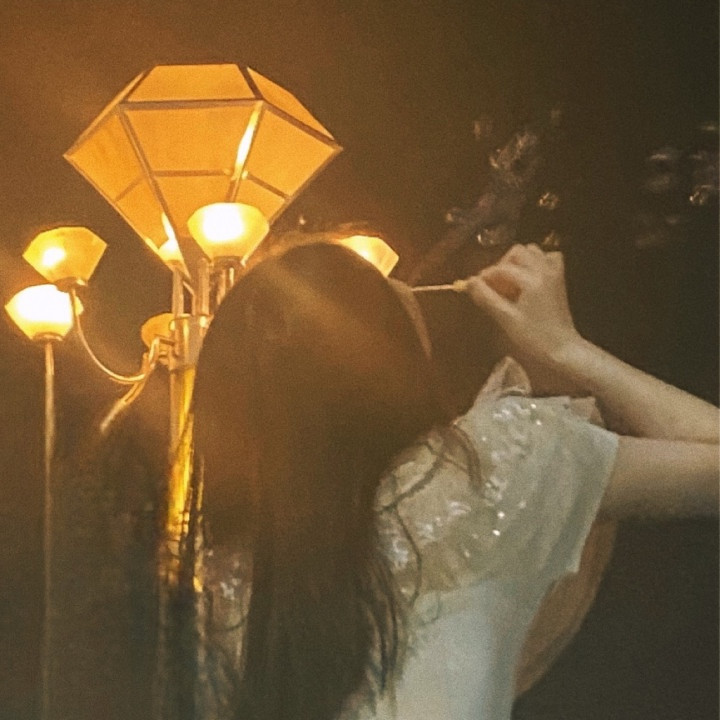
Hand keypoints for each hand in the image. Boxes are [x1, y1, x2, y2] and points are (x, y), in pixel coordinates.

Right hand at [466, 244, 582, 366]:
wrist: (563, 350)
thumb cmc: (534, 337)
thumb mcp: (507, 319)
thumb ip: (487, 298)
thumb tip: (469, 282)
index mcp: (532, 279)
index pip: (502, 268)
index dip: (485, 276)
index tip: (473, 286)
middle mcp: (545, 270)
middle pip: (518, 252)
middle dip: (501, 265)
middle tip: (492, 284)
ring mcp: (554, 274)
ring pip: (534, 252)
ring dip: (518, 261)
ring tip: (508, 280)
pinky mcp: (559, 281)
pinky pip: (548, 260)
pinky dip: (536, 263)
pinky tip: (527, 278)